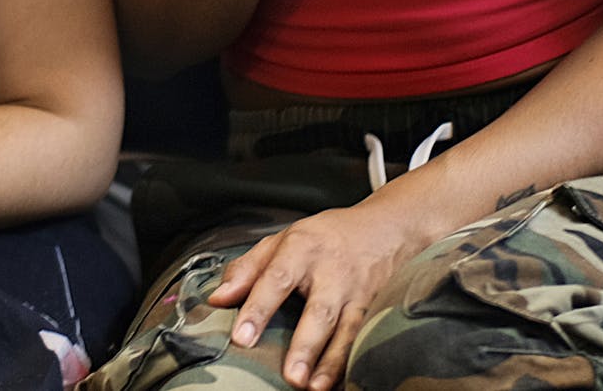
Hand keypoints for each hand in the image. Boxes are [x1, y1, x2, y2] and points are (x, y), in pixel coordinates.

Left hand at [207, 203, 424, 389]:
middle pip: (318, 310)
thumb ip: (247, 269)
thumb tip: (217, 299)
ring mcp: (358, 291)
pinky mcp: (376, 307)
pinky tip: (342, 382)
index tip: (242, 337)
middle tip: (291, 376)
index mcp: (301, 248)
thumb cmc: (324, 238)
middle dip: (304, 345)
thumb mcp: (281, 240)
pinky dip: (352, 361)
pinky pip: (364, 337)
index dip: (258, 308)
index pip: (275, 278)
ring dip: (331, 362)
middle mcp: (331, 270)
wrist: (385, 227)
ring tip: (313, 387)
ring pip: (346, 329)